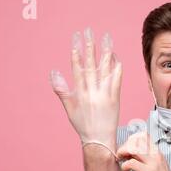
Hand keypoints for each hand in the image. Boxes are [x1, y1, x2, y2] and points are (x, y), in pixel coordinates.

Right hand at [49, 28, 121, 150]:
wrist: (98, 139)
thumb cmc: (83, 124)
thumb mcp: (69, 108)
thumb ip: (62, 90)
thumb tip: (53, 72)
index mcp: (79, 93)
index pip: (77, 68)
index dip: (77, 53)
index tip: (76, 40)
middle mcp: (92, 92)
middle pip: (90, 65)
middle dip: (89, 47)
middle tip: (89, 32)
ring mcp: (104, 94)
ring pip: (104, 69)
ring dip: (105, 53)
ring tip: (106, 39)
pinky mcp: (115, 98)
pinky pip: (116, 80)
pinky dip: (116, 68)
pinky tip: (116, 58)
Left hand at [116, 132, 170, 170]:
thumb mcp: (154, 166)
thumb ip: (144, 159)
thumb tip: (129, 155)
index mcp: (156, 152)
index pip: (143, 135)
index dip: (131, 140)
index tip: (127, 150)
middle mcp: (155, 155)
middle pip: (135, 140)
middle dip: (124, 147)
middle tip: (121, 157)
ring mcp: (152, 163)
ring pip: (132, 149)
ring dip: (122, 154)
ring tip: (121, 162)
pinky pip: (131, 163)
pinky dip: (124, 167)